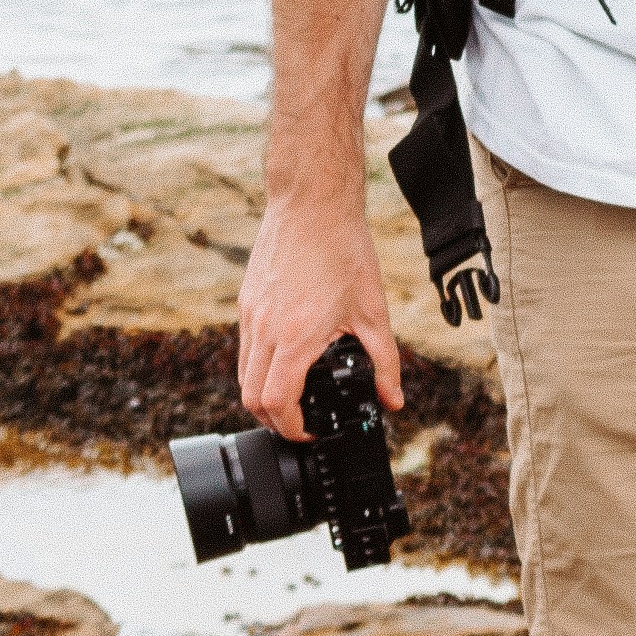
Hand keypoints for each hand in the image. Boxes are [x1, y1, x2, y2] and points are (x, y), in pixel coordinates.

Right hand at [236, 184, 403, 432]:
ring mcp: (250, 314)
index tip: (310, 432)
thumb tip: (392, 401)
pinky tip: (286, 360)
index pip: (277, 402)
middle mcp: (265, 328)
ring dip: (263, 395)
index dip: (291, 428)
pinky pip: (244, 348)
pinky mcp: (246, 301)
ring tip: (294, 397)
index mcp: (295, 335)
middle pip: (251, 398)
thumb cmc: (344, 250)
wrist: (313, 203)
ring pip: (243, 375)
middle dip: (274, 420)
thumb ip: (385, 362)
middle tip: (301, 422)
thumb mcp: (374, 311)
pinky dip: (259, 367)